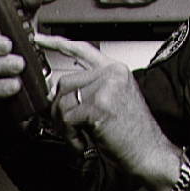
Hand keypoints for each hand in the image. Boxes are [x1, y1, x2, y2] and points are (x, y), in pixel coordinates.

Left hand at [37, 34, 179, 190]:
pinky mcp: (99, 106)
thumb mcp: (114, 100)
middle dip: (58, 108)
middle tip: (67, 126)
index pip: (82, 50)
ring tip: (77, 136)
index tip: (40, 39)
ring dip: (63, 124)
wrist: (149, 151)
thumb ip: (90, 88)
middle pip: (65, 82)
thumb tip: (57, 91)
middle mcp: (112, 74)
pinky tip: (82, 142)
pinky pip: (67, 118)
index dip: (57, 43)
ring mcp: (106, 88)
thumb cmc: (133, 131)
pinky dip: (70, 135)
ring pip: (63, 101)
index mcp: (116, 69)